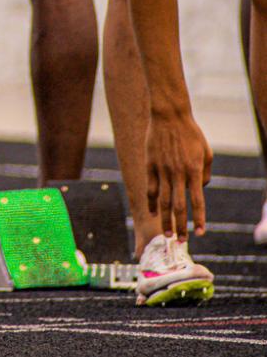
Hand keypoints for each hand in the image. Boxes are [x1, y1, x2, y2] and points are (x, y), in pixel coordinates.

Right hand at [146, 104, 213, 238]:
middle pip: (178, 206)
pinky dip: (151, 203)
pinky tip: (152, 213)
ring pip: (162, 201)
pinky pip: (150, 188)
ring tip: (167, 234)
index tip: (199, 233)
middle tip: (180, 241)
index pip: (197, 202)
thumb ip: (206, 174)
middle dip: (180, 226)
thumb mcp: (206, 153)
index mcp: (194, 171)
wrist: (169, 115)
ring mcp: (162, 170)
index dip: (198, 219)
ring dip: (165, 220)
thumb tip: (200, 190)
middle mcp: (178, 173)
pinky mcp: (150, 165)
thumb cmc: (190, 133)